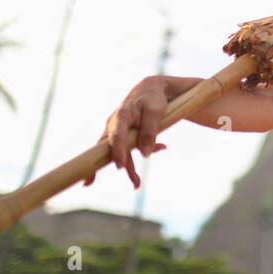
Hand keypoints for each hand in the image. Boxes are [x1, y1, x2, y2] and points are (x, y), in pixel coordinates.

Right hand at [84, 75, 175, 189]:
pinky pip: (126, 149)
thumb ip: (149, 131)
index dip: (117, 152)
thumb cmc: (152, 99)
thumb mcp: (155, 112)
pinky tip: (161, 147)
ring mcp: (116, 130)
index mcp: (121, 116)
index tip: (119, 166)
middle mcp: (114, 125)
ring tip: (137, 184)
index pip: (117, 136)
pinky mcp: (121, 135)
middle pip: (111, 149)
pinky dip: (136, 155)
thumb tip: (145, 154)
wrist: (150, 90)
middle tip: (122, 183)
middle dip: (114, 167)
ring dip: (129, 167)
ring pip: (118, 152)